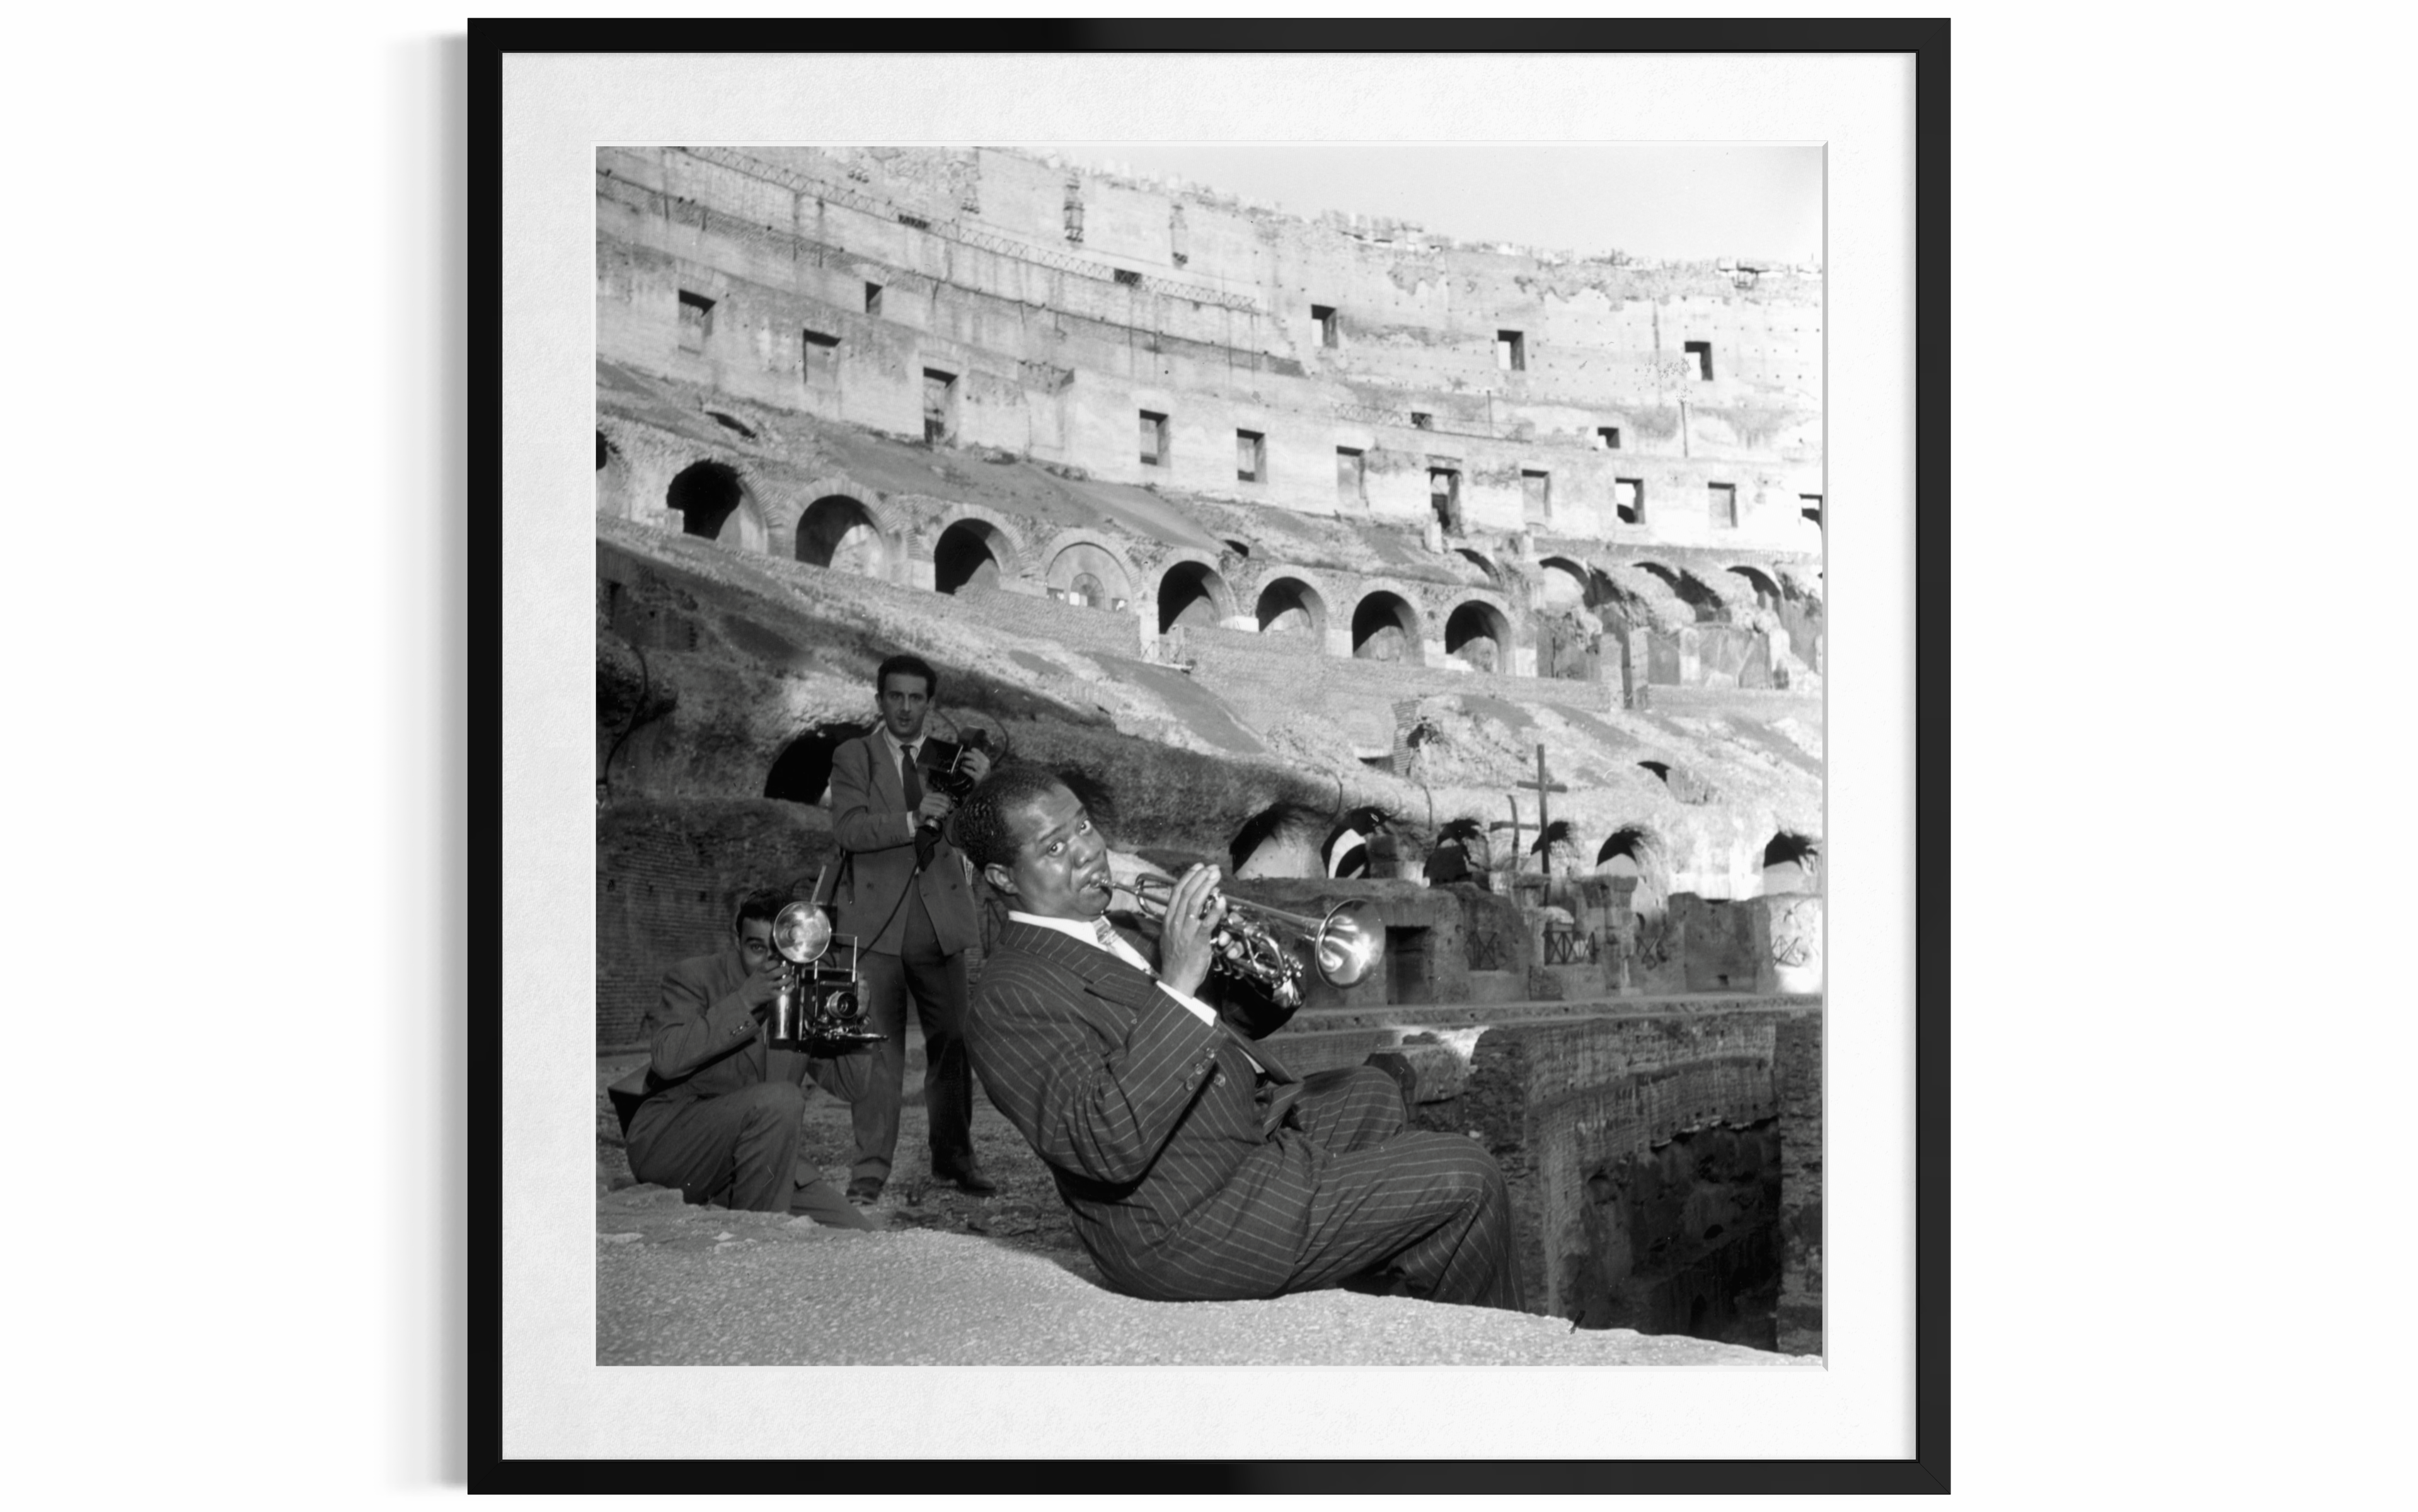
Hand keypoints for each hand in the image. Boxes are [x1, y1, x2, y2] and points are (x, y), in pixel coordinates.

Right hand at [744, 963, 786, 1011]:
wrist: (746, 997)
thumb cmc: (752, 984)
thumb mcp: (756, 973)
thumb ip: (765, 968)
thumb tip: (778, 961)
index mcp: (759, 971)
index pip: (770, 964)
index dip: (778, 962)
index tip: (781, 962)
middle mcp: (763, 979)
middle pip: (777, 972)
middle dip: (785, 969)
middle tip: (788, 969)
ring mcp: (768, 988)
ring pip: (781, 982)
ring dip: (788, 979)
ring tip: (790, 977)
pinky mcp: (771, 996)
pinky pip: (783, 992)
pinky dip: (789, 988)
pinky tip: (790, 985)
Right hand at [916, 790, 954, 823]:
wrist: (918, 817)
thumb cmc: (928, 811)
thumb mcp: (936, 806)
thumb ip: (943, 804)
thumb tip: (953, 806)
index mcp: (929, 795)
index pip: (940, 795)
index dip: (947, 799)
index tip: (951, 803)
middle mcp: (925, 798)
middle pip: (940, 801)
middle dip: (947, 806)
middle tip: (949, 810)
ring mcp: (923, 804)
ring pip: (938, 807)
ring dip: (944, 811)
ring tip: (946, 814)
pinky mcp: (922, 811)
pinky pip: (934, 812)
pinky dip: (940, 814)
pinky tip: (942, 816)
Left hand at [958, 748, 991, 784]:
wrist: (984, 787)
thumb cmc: (981, 774)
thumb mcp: (982, 766)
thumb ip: (977, 759)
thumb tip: (970, 751)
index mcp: (987, 761)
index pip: (979, 753)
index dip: (974, 750)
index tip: (969, 749)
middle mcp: (985, 766)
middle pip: (975, 757)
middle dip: (967, 755)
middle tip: (961, 755)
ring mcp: (982, 772)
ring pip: (973, 764)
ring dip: (966, 762)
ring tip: (962, 762)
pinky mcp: (978, 778)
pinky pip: (970, 772)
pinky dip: (965, 769)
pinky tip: (962, 768)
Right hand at [1156, 865, 1226, 997]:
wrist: (1175, 979)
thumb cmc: (1176, 959)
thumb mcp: (1171, 935)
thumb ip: (1179, 920)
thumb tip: (1189, 906)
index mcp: (1169, 920)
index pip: (1177, 892)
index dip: (1188, 877)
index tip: (1198, 867)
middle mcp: (1175, 922)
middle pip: (1186, 893)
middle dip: (1200, 877)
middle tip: (1212, 868)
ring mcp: (1186, 931)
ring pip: (1194, 903)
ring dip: (1206, 887)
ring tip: (1216, 876)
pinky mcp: (1197, 942)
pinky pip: (1206, 923)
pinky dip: (1215, 910)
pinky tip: (1222, 901)